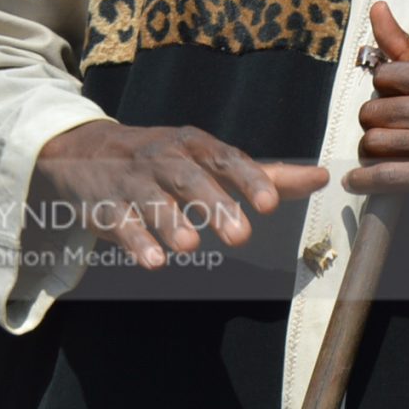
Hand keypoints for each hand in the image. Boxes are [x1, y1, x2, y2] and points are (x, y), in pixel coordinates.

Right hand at [32, 122, 326, 270]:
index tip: (270, 204)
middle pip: (191, 178)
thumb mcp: (213, 161)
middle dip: (215, 205)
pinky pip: (118, 222)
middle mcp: (165, 158)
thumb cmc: (167, 161)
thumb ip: (267, 174)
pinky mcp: (103, 204)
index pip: (228, 159)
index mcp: (197, 145)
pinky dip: (135, 240)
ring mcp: (132, 180)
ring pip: (151, 198)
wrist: (86, 152)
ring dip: (171, 221)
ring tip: (190, 247)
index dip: (250, 180)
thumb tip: (322, 178)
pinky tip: (154, 262)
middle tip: (241, 237)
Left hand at [345, 3, 408, 234]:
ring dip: (370, 153)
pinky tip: (363, 181)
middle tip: (388, 132)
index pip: (384, 76)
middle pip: (372, 112)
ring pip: (372, 144)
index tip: (395, 102)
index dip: (384, 92)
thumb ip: (408, 49)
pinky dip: (364, 181)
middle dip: (373, 124)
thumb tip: (377, 8)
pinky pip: (381, 176)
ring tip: (382, 156)